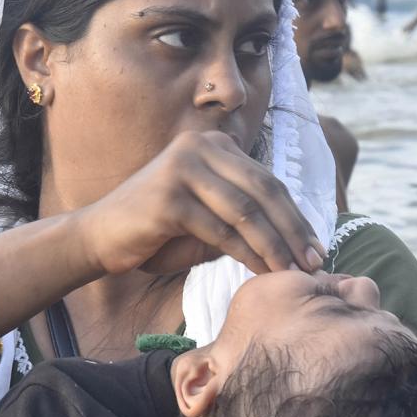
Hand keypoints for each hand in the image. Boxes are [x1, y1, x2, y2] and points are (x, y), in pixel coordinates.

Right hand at [75, 130, 324, 276]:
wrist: (100, 237)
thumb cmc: (156, 231)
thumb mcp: (207, 215)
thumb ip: (242, 216)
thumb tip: (296, 239)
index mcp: (210, 144)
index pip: (266, 179)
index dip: (295, 215)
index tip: (316, 247)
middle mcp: (197, 146)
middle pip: (263, 190)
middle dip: (292, 230)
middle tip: (314, 261)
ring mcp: (181, 168)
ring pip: (245, 211)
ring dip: (274, 246)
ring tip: (292, 272)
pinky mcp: (168, 198)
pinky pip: (220, 230)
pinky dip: (246, 254)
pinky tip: (260, 271)